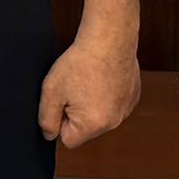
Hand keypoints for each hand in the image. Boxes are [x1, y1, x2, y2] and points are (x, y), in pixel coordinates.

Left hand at [40, 28, 140, 149]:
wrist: (109, 38)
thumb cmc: (80, 62)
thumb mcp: (51, 91)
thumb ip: (46, 119)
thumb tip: (49, 135)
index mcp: (93, 125)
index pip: (68, 140)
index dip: (60, 120)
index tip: (63, 99)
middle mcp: (114, 122)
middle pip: (85, 129)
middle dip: (76, 113)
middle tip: (75, 87)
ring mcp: (125, 110)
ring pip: (100, 117)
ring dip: (91, 104)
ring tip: (88, 80)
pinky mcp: (132, 97)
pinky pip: (112, 104)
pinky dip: (106, 95)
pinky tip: (101, 77)